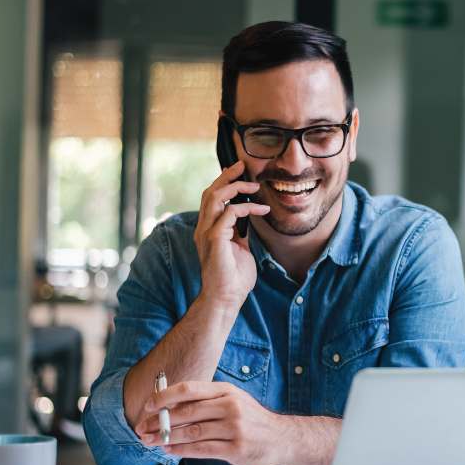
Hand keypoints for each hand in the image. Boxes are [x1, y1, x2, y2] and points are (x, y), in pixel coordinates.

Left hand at [136, 381, 288, 464]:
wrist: (282, 437)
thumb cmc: (252, 419)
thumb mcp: (232, 400)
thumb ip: (206, 402)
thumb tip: (171, 405)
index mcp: (226, 391)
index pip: (189, 389)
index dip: (165, 396)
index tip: (148, 405)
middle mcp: (230, 406)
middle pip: (187, 412)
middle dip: (160, 421)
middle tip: (143, 428)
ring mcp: (234, 428)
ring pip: (191, 432)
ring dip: (167, 438)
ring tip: (151, 441)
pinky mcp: (236, 449)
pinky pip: (202, 449)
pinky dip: (182, 451)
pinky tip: (171, 450)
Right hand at [195, 161, 268, 308]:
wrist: (226, 298)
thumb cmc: (234, 278)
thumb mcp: (239, 249)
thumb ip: (240, 233)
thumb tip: (248, 219)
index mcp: (208, 230)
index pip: (211, 198)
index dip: (224, 183)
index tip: (240, 174)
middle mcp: (203, 228)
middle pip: (209, 192)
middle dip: (226, 176)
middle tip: (242, 166)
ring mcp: (207, 233)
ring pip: (214, 197)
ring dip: (234, 187)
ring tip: (252, 185)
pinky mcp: (215, 239)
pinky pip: (229, 213)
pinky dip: (246, 208)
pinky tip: (261, 210)